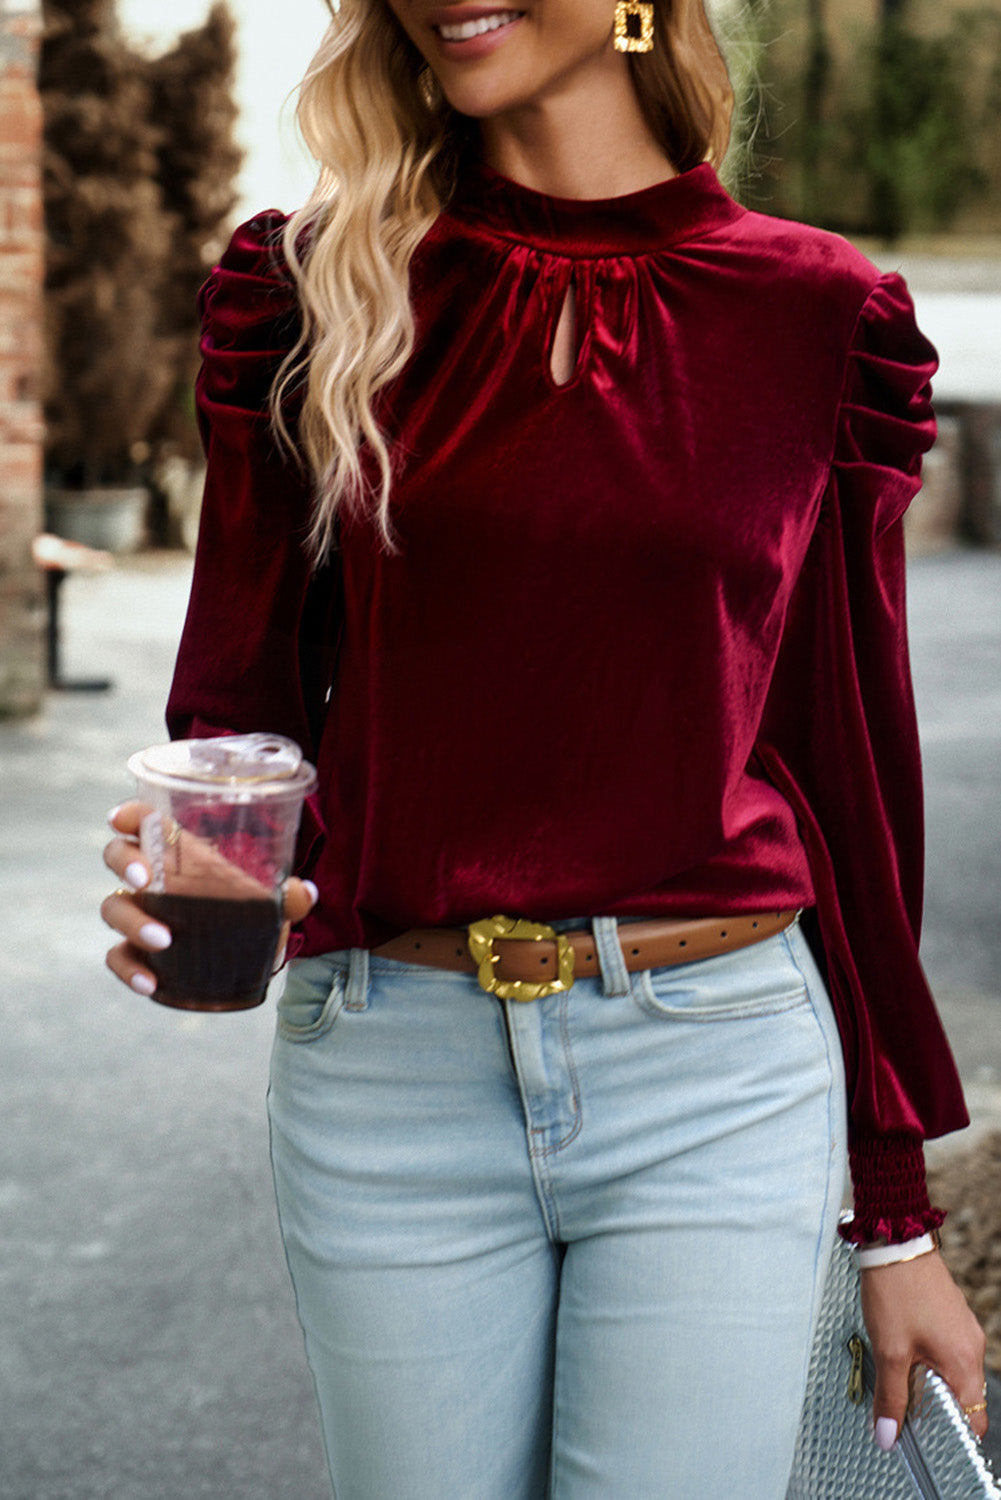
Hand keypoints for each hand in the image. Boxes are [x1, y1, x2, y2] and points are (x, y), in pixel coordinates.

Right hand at [101, 801, 318, 997]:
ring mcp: (139, 912)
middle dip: (125, 862)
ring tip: (163, 940)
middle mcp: (150, 876)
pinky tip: (149, 983)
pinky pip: (118, 956)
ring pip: (112, 907)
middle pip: (116, 854)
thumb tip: (304, 894)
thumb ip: (287, 897)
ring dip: (133, 922)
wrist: (246, 949)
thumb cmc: (246, 905)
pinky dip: (128, 969)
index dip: (129, 814)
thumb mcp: (268, 899)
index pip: (143, 820)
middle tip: (145, 880)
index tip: (121, 819)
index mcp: (176, 848)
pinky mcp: (138, 950)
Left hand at [861, 1248, 987, 1447]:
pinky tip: (903, 1351)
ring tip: (899, 1377)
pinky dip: (928, 1360)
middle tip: (904, 1410)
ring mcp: (963, 1329)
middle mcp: (971, 1347)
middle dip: (935, 1408)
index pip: (974, 1418)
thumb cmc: (896, 1292)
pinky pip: (946, 1350)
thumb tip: (888, 1436)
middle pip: (962, 1397)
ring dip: (929, 1381)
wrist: (896, 1241)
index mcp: (964, 1362)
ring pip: (952, 1372)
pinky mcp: (951, 1316)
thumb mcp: (889, 1350)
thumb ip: (891, 1396)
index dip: (954, 1436)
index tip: (929, 1442)